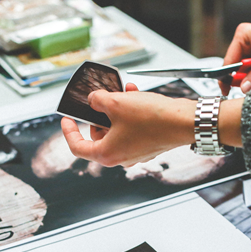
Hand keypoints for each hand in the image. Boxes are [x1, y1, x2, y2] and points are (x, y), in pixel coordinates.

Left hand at [62, 83, 194, 167]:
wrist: (183, 122)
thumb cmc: (153, 119)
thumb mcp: (116, 102)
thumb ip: (97, 100)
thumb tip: (94, 100)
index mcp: (107, 154)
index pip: (77, 147)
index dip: (68, 132)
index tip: (67, 120)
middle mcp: (121, 158)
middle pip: (98, 136)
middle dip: (99, 115)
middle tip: (101, 100)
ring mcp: (135, 153)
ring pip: (116, 130)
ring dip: (117, 110)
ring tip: (123, 93)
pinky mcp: (147, 146)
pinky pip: (131, 129)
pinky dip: (130, 114)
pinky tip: (135, 96)